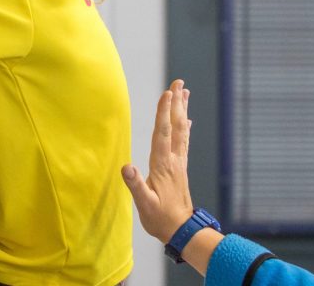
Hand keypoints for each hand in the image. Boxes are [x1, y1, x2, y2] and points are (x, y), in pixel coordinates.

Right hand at [121, 79, 193, 242]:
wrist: (183, 231)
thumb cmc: (160, 218)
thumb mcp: (144, 204)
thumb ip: (136, 185)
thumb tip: (126, 166)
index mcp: (163, 165)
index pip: (163, 133)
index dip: (164, 112)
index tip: (168, 93)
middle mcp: (173, 160)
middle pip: (176, 126)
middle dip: (176, 103)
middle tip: (179, 82)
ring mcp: (179, 163)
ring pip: (182, 131)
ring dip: (182, 110)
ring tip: (185, 92)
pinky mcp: (180, 168)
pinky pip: (184, 142)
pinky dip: (185, 128)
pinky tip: (187, 121)